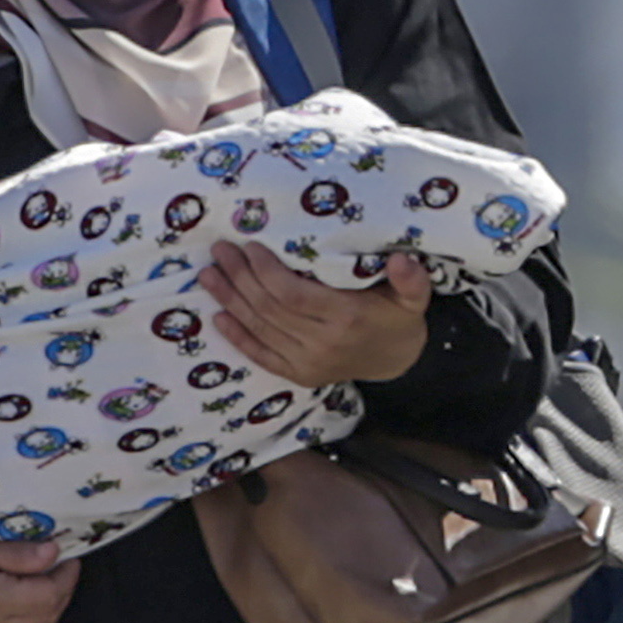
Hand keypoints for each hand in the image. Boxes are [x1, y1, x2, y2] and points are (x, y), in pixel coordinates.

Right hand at [0, 549, 81, 622]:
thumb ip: (15, 553)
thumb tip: (52, 554)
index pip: (49, 594)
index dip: (65, 576)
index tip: (66, 558)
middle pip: (47, 617)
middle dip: (59, 593)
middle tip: (57, 570)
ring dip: (47, 615)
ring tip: (41, 591)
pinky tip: (21, 617)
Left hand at [207, 243, 432, 388]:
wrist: (397, 360)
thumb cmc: (398, 317)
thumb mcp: (414, 296)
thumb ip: (412, 279)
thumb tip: (402, 260)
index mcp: (346, 318)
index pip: (292, 295)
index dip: (265, 272)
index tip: (249, 247)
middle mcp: (322, 344)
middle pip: (269, 309)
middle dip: (240, 278)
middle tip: (220, 251)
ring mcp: (308, 363)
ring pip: (259, 329)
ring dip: (230, 301)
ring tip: (208, 275)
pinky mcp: (298, 375)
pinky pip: (261, 355)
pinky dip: (238, 337)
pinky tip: (218, 316)